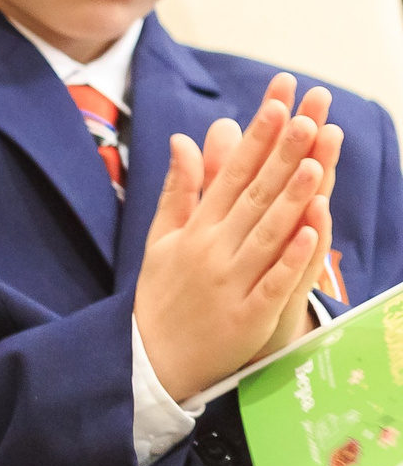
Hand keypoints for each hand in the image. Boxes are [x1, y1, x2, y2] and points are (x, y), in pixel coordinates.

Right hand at [136, 73, 335, 399]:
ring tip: (313, 163)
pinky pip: (273, 283)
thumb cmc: (161, 295)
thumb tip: (183, 140)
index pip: (231, 174)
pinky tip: (310, 233)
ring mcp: (231, 283)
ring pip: (266, 234)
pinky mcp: (248, 317)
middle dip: (282, 155)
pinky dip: (291, 259)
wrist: (152, 360)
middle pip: (254, 195)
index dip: (256, 138)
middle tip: (307, 117)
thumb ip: (179, 190)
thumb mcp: (160, 238)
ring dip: (290, 199)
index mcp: (195, 229)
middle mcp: (212, 250)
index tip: (277, 105)